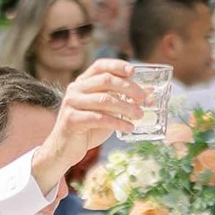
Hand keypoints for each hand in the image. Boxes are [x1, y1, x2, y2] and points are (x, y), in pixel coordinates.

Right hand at [34, 59, 142, 176]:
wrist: (65, 149)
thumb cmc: (89, 128)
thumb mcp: (108, 112)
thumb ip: (123, 101)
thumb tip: (149, 93)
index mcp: (83, 82)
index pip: (100, 66)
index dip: (117, 65)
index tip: (133, 71)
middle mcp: (75, 89)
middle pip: (106, 80)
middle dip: (128, 88)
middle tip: (143, 99)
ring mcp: (71, 103)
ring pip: (104, 99)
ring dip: (126, 107)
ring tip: (140, 115)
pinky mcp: (71, 120)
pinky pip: (99, 118)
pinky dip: (117, 123)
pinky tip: (129, 128)